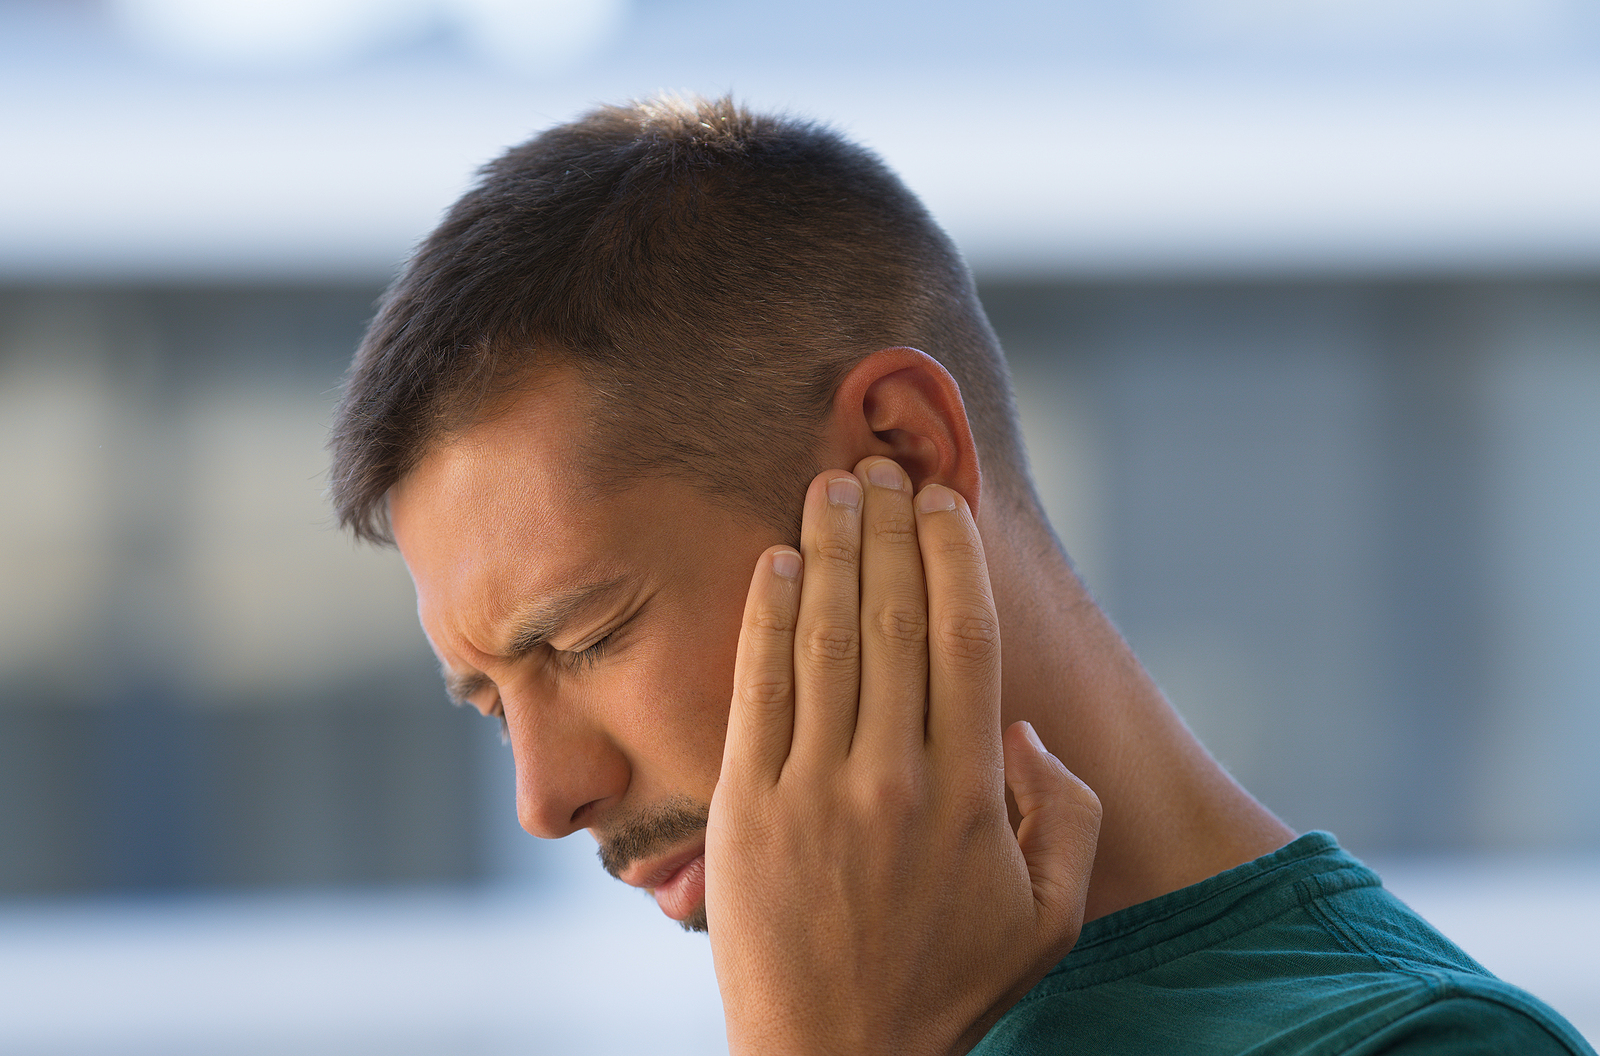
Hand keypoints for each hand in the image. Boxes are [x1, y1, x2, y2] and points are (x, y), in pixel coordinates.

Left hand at [706, 458, 1101, 1055]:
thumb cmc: (948, 989)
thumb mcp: (1051, 919)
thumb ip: (1067, 818)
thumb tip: (1026, 727)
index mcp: (970, 793)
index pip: (963, 641)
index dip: (953, 559)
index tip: (943, 504)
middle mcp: (893, 776)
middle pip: (892, 619)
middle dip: (889, 530)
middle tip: (882, 464)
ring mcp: (812, 789)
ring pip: (825, 639)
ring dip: (828, 549)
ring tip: (830, 483)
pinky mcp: (744, 810)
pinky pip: (756, 692)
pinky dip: (765, 619)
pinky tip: (772, 562)